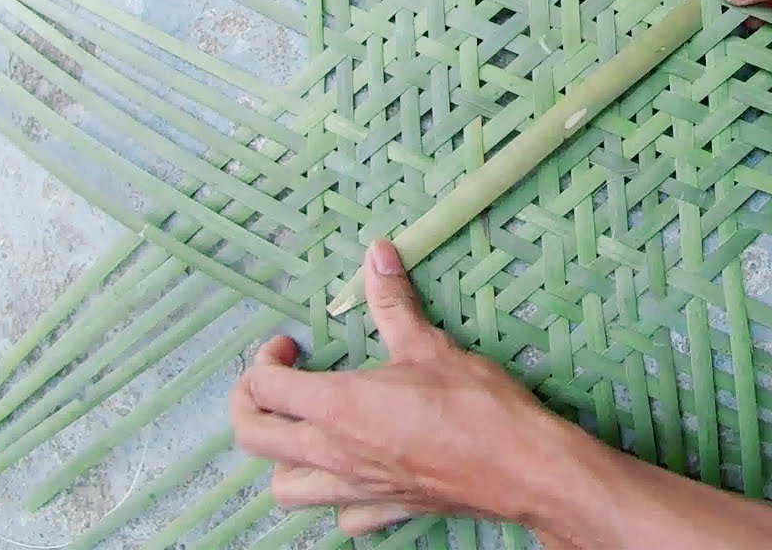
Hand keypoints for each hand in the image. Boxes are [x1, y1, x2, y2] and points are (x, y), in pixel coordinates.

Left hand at [229, 240, 581, 536]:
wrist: (521, 466)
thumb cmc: (477, 407)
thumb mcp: (429, 345)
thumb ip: (393, 301)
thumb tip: (378, 255)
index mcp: (336, 407)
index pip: (264, 387)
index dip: (265, 360)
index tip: (289, 346)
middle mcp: (333, 453)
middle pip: (253, 437)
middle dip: (250, 404)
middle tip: (275, 381)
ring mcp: (355, 489)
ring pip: (284, 487)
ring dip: (280, 459)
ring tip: (302, 432)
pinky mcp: (384, 511)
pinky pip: (340, 516)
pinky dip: (334, 497)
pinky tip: (353, 473)